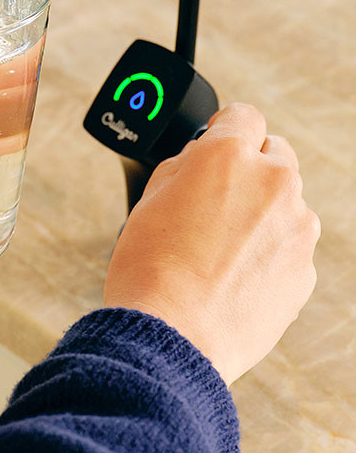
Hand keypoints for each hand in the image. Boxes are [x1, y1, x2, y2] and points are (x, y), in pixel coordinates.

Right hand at [103, 103, 319, 383]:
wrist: (171, 337)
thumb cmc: (149, 268)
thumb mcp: (147, 199)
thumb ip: (183, 168)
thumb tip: (199, 160)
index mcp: (227, 156)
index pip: (241, 115)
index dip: (222, 129)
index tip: (213, 145)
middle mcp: (273, 182)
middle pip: (274, 153)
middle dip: (248, 168)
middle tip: (212, 200)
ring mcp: (297, 228)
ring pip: (285, 203)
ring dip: (261, 213)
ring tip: (218, 248)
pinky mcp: (305, 270)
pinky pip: (289, 247)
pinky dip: (268, 254)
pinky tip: (231, 276)